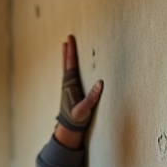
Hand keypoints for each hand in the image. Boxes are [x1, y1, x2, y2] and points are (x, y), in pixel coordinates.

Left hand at [54, 35, 102, 149]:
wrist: (68, 128)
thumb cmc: (77, 119)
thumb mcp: (85, 109)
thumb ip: (92, 97)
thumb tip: (100, 82)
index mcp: (70, 85)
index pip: (71, 64)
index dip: (70, 52)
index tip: (69, 40)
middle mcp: (67, 84)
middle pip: (67, 63)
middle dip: (68, 50)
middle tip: (68, 38)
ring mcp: (67, 87)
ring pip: (66, 68)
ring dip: (67, 57)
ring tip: (66, 47)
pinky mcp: (68, 91)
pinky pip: (69, 74)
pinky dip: (69, 66)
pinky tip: (70, 66)